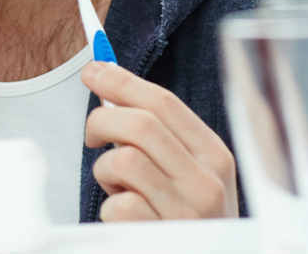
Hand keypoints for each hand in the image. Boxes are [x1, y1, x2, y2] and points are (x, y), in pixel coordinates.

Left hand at [82, 61, 237, 220]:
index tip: (93, 70)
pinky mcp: (163, 239)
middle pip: (140, 123)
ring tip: (116, 186)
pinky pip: (118, 205)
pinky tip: (124, 217)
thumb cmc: (184, 215)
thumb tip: (108, 81)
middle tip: (92, 135)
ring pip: (124, 160)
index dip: (122, 81)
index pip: (164, 103)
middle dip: (102, 120)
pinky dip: (110, 208)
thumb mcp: (186, 173)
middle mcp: (207, 182)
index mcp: (215, 157)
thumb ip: (157, 135)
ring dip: (106, 170)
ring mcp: (188, 213)